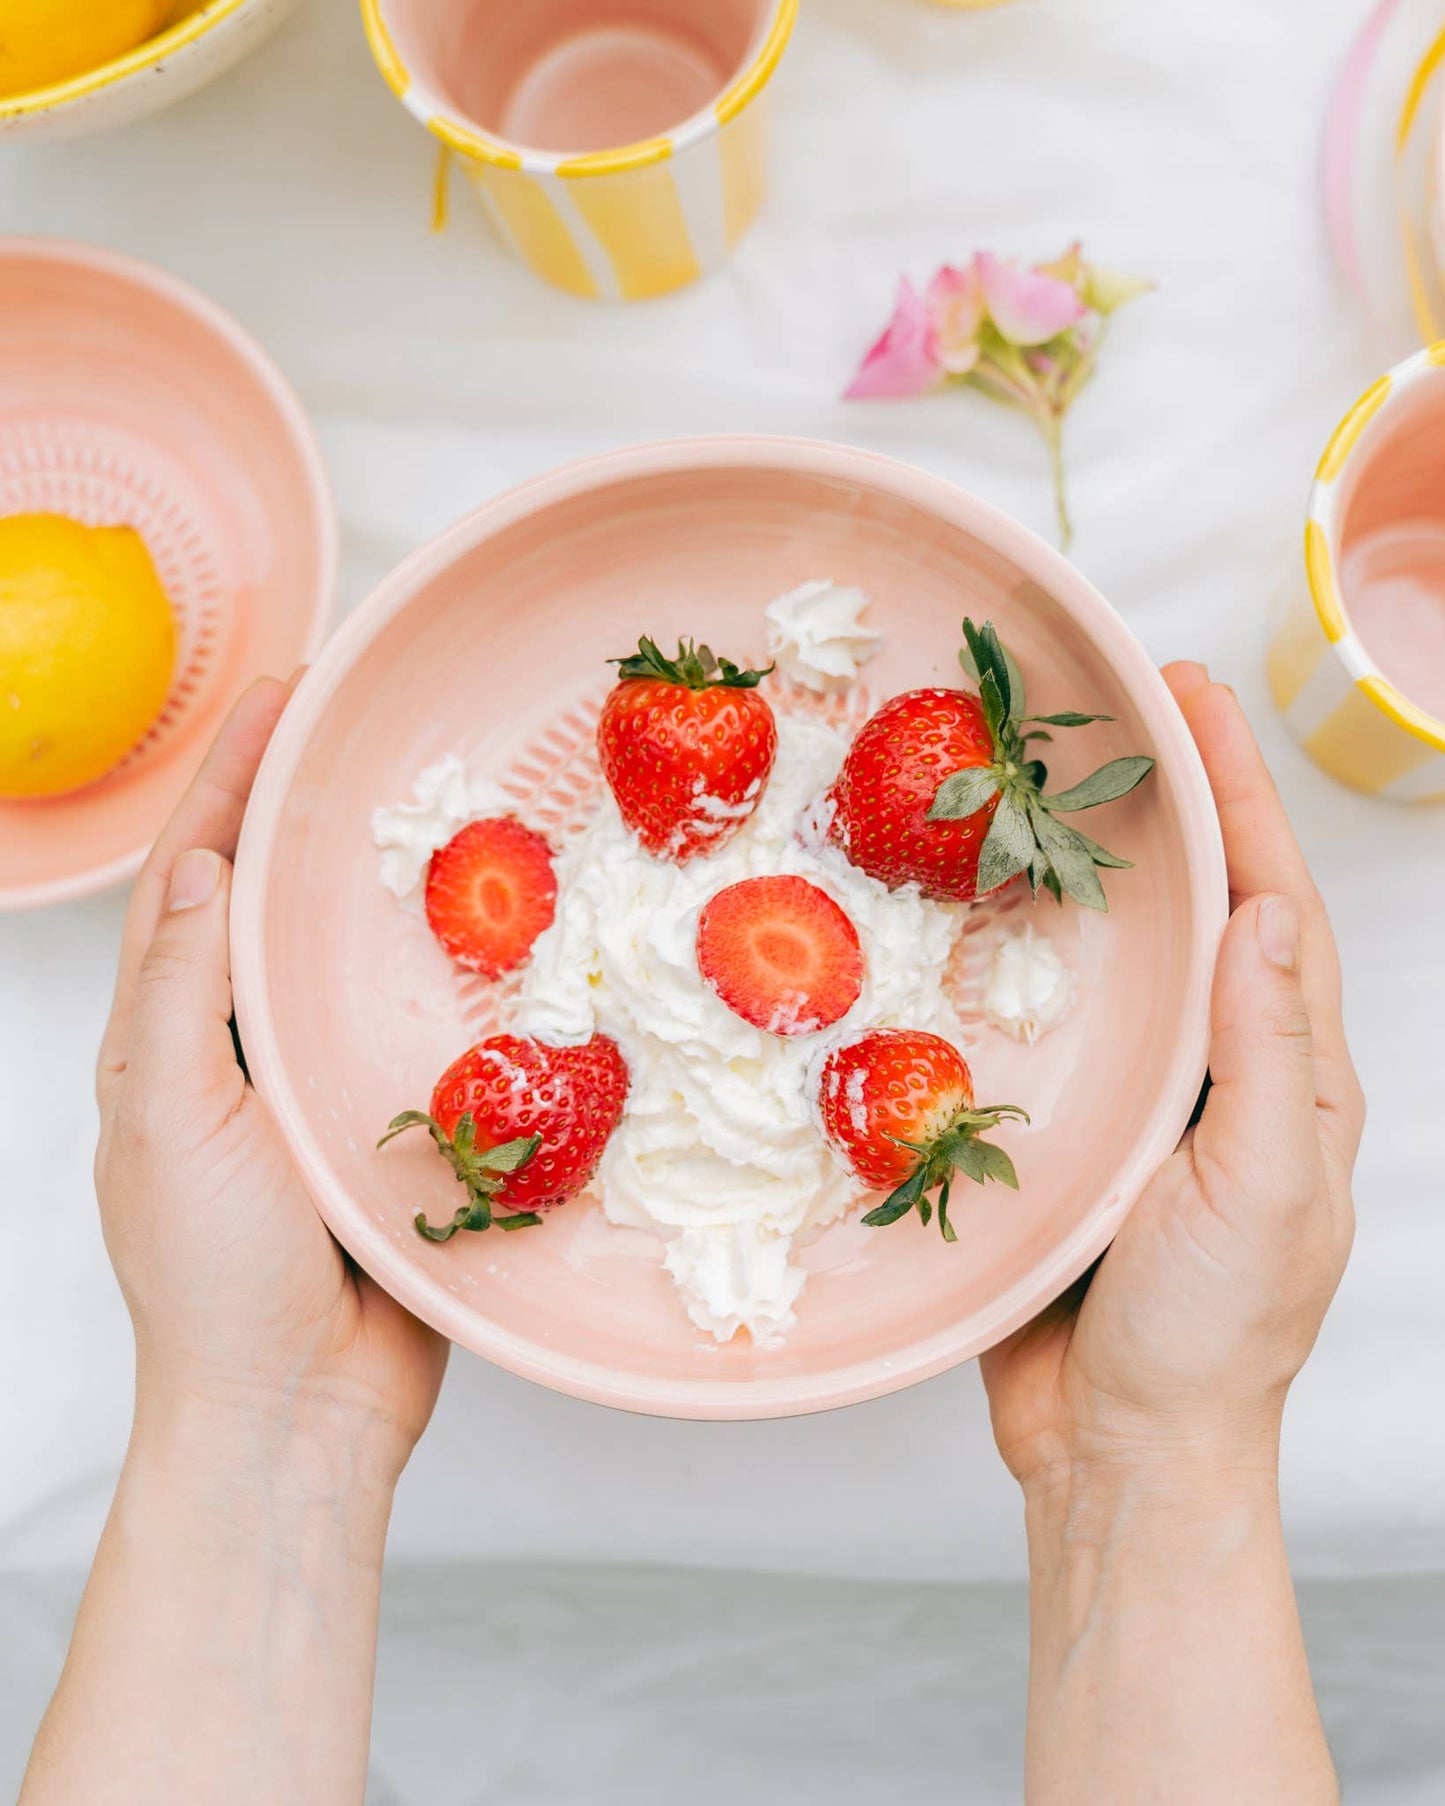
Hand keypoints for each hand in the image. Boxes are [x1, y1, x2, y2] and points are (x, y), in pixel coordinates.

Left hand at [96, 679, 447, 1481]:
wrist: (298, 1414)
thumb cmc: (212, 1276)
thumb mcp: (169, 1117)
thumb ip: (182, 994)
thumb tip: (204, 868)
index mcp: (171, 1042)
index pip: (194, 882)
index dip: (228, 784)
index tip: (280, 697)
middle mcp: (246, 1052)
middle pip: (278, 904)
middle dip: (310, 811)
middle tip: (368, 726)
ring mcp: (325, 1090)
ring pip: (356, 965)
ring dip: (386, 888)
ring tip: (438, 805)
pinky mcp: (403, 1129)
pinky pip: (431, 1036)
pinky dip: (456, 982)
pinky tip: (501, 941)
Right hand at [982, 666, 1363, 1494]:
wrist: (1119, 1450)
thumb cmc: (1208, 1335)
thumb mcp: (1258, 1186)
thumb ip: (1263, 1052)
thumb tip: (1262, 914)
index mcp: (1290, 1079)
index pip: (1272, 908)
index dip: (1240, 799)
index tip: (1193, 703)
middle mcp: (1221, 1074)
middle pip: (1203, 911)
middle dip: (1177, 805)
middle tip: (1124, 706)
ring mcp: (1142, 1104)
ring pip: (1124, 962)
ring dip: (1100, 868)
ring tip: (1053, 781)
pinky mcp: (1065, 1136)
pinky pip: (1049, 1030)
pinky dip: (1026, 965)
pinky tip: (980, 921)